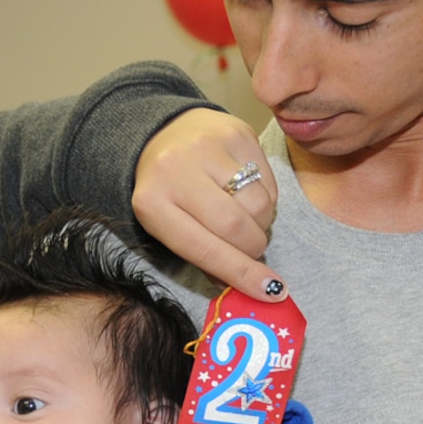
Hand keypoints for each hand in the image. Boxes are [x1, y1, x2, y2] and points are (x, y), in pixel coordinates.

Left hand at [132, 107, 283, 299]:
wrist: (163, 132)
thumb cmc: (168, 191)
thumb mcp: (169, 226)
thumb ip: (204, 259)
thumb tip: (251, 288)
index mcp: (153, 203)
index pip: (204, 248)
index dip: (240, 273)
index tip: (269, 291)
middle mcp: (177, 169)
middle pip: (235, 226)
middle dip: (253, 248)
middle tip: (252, 250)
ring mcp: (208, 146)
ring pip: (258, 203)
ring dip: (261, 223)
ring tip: (246, 218)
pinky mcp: (237, 132)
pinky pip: (269, 180)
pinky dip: (266, 197)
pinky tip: (247, 192)